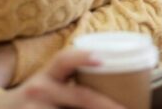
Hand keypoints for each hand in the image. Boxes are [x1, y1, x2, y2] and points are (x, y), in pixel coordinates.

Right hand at [0, 49, 122, 108]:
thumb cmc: (33, 95)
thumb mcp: (48, 80)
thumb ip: (72, 77)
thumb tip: (112, 74)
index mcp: (47, 75)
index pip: (64, 60)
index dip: (83, 58)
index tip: (102, 59)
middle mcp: (39, 90)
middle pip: (81, 97)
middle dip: (108, 105)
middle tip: (127, 108)